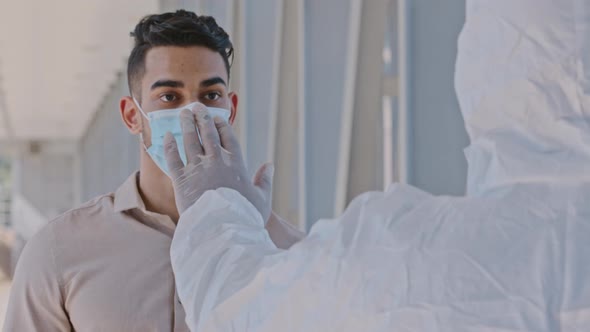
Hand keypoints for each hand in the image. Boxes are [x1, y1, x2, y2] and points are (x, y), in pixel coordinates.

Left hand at [163, 104, 273, 220]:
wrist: (222, 230)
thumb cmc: (245, 216)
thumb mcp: (262, 198)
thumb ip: (265, 180)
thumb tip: (269, 165)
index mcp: (236, 163)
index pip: (228, 137)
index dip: (221, 125)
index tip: (216, 117)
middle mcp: (216, 161)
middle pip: (208, 133)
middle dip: (202, 118)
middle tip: (196, 107)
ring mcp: (197, 169)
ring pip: (190, 140)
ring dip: (186, 125)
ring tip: (183, 113)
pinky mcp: (181, 180)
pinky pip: (173, 158)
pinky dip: (170, 146)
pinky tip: (167, 136)